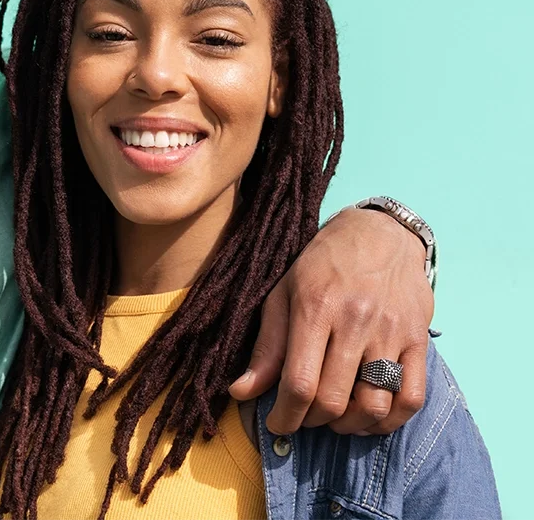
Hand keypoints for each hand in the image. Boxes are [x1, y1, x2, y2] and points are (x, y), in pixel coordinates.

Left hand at [228, 206, 433, 435]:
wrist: (379, 233)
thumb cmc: (323, 263)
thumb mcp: (284, 293)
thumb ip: (267, 346)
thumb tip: (241, 392)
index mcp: (315, 307)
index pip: (299, 382)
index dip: (284, 416)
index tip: (276, 424)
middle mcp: (355, 321)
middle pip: (334, 400)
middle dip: (311, 421)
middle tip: (302, 416)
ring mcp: (390, 332)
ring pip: (373, 406)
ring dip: (349, 426)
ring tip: (334, 417)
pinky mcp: (418, 340)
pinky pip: (411, 399)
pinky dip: (389, 421)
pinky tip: (369, 415)